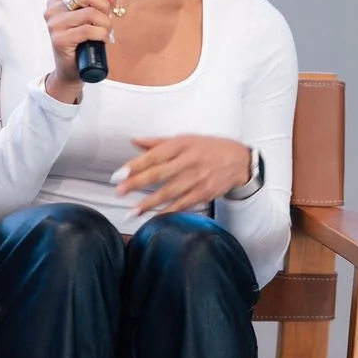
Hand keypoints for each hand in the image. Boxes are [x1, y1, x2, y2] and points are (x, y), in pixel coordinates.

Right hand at [43, 0, 115, 102]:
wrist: (70, 70)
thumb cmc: (80, 43)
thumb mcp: (88, 21)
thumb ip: (98, 6)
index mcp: (56, 1)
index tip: (100, 1)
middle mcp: (52, 10)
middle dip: (103, 7)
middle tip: (107, 19)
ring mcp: (54, 25)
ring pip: (90, 13)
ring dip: (105, 23)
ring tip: (106, 31)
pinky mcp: (60, 40)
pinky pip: (88, 30)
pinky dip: (102, 34)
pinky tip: (103, 39)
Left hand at [113, 135, 251, 215]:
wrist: (239, 161)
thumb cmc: (208, 148)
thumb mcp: (185, 139)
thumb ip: (158, 142)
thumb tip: (134, 141)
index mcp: (182, 144)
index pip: (155, 155)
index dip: (136, 165)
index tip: (119, 174)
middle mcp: (189, 161)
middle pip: (159, 174)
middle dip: (137, 184)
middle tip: (119, 191)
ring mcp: (198, 179)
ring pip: (169, 193)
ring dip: (149, 203)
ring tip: (131, 212)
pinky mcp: (204, 194)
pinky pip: (183, 205)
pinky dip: (167, 212)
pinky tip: (154, 217)